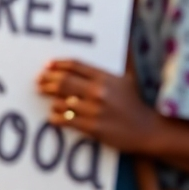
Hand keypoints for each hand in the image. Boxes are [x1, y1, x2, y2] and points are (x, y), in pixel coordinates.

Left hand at [37, 59, 158, 152]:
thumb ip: (106, 70)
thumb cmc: (135, 104)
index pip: (74, 65)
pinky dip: (55, 118)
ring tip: (49, 101)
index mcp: (105, 77)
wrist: (149, 131)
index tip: (46, 66)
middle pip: (63, 81)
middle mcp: (99, 91)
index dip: (57, 65)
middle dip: (46, 81)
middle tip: (39, 83)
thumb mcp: (125, 80)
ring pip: (60, 102)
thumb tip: (89, 59)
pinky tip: (53, 117)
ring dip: (51, 101)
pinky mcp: (93, 127)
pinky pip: (65, 120)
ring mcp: (95, 110)